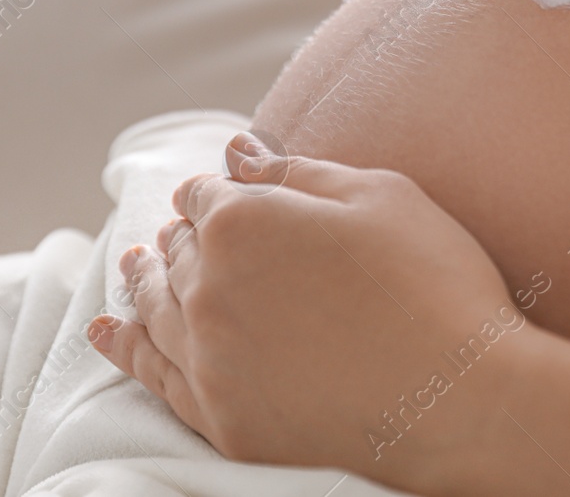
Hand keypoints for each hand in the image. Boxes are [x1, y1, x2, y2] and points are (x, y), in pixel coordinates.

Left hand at [88, 132, 531, 489]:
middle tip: (181, 231)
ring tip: (134, 266)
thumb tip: (236, 152)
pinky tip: (107, 331)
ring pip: (156, 308)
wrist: (462, 399)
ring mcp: (208, 357)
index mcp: (243, 220)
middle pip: (178, 251)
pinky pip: (153, 376)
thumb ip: (296, 171)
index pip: (207, 194)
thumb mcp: (379, 196)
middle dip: (182, 234)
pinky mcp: (220, 417)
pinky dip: (125, 346)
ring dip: (144, 281)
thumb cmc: (435, 283)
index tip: (228, 193)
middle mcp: (207, 287)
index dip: (219, 190)